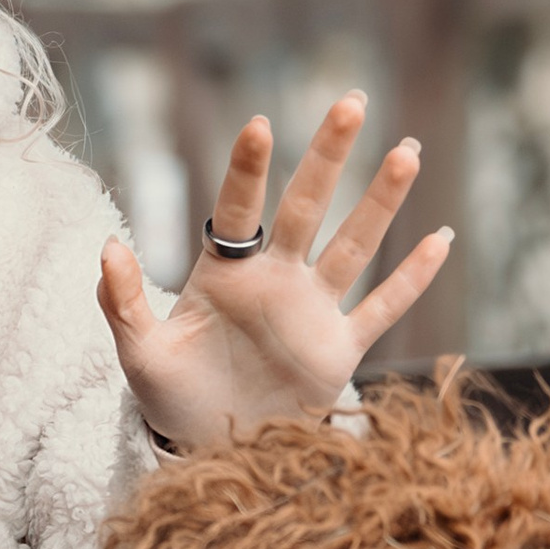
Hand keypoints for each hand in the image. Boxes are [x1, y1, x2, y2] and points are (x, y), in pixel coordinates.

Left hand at [97, 96, 451, 453]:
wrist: (211, 447)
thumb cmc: (172, 396)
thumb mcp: (140, 355)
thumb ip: (123, 303)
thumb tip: (108, 247)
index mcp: (223, 273)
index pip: (237, 210)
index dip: (247, 170)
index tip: (259, 126)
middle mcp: (273, 279)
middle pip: (305, 207)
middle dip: (328, 157)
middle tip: (351, 101)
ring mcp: (311, 310)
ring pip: (353, 246)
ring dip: (380, 201)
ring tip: (408, 150)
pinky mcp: (339, 350)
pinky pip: (381, 307)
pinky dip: (411, 278)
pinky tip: (441, 239)